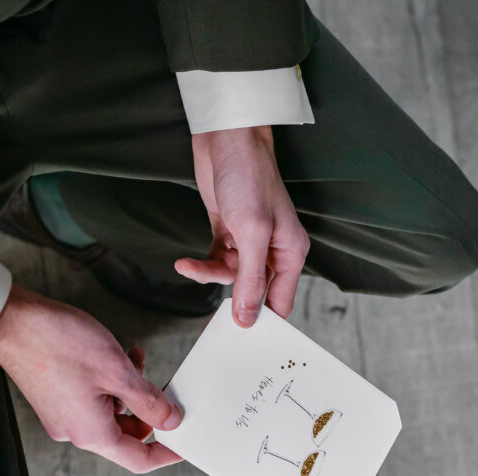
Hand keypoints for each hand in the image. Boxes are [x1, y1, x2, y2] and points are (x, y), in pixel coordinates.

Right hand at [0, 284, 182, 473]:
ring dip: (128, 391)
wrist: (13, 321)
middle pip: (125, 435)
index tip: (183, 446)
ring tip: (135, 361)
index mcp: (92, 433)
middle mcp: (74, 431)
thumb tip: (170, 421)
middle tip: (163, 388)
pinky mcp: (54, 398)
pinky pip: (92, 401)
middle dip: (148, 412)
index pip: (138, 459)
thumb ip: (149, 401)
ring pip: (110, 413)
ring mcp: (62, 415)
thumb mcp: (118, 372)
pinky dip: (109, 384)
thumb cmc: (60, 343)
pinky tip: (115, 358)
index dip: (165, 454)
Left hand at [175, 125, 309, 326]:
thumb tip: (249, 317)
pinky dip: (200, 264)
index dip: (263, 318)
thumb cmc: (249, 177)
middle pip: (253, 291)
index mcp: (291, 252)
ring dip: (209, 275)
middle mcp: (272, 250)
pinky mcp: (227, 231)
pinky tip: (186, 262)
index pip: (282, 301)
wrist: (226, 139)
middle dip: (230, 296)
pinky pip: (215, 261)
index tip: (242, 334)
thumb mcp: (252, 233)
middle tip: (209, 308)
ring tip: (191, 266)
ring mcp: (249, 241)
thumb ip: (251, 278)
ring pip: (230, 277)